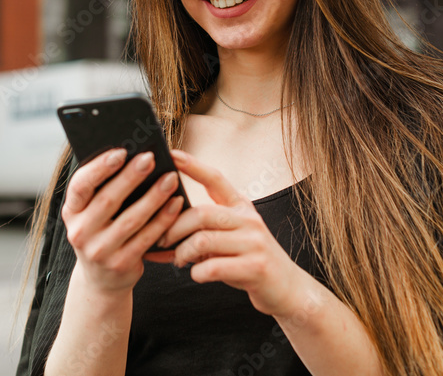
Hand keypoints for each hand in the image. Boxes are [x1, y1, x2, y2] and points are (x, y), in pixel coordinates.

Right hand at [61, 148, 184, 293]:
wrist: (101, 279)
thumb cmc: (101, 232)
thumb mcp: (91, 214)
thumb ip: (103, 189)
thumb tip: (132, 154)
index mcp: (71, 212)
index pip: (80, 186)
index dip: (99, 167)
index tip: (121, 151)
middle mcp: (81, 232)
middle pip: (107, 200)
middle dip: (130, 177)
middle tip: (150, 158)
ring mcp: (100, 251)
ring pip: (131, 219)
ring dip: (154, 197)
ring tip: (170, 178)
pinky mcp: (121, 264)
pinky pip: (146, 238)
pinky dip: (163, 219)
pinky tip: (176, 203)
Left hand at [145, 149, 306, 316]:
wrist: (287, 288)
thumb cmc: (248, 260)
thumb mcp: (228, 239)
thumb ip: (198, 234)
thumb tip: (155, 238)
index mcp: (240, 207)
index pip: (215, 179)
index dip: (192, 166)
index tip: (171, 154)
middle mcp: (249, 220)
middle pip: (201, 213)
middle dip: (174, 227)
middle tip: (162, 240)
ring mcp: (254, 243)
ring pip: (202, 241)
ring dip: (182, 253)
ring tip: (180, 260)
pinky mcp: (255, 267)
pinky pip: (211, 267)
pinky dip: (196, 273)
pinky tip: (197, 273)